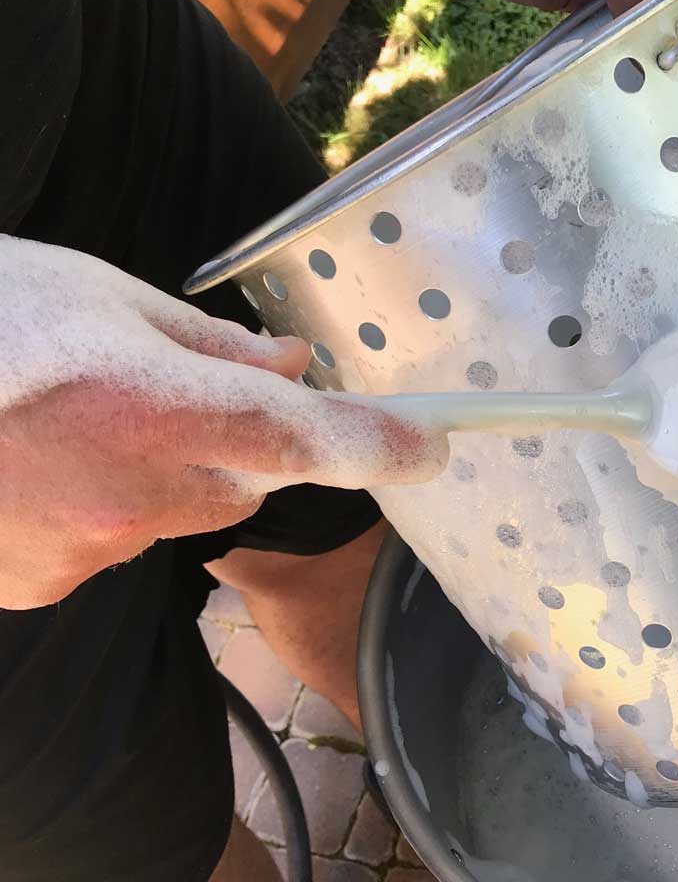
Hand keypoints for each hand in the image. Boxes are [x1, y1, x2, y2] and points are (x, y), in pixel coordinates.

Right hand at [0, 237, 441, 608]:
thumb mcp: (101, 295)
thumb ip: (212, 343)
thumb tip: (293, 368)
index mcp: (165, 407)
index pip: (309, 439)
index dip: (380, 445)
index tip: (434, 449)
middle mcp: (142, 494)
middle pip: (242, 478)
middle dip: (229, 440)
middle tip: (147, 391)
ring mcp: (92, 551)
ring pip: (174, 513)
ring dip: (151, 472)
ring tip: (62, 421)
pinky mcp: (44, 586)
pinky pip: (109, 542)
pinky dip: (92, 507)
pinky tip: (30, 466)